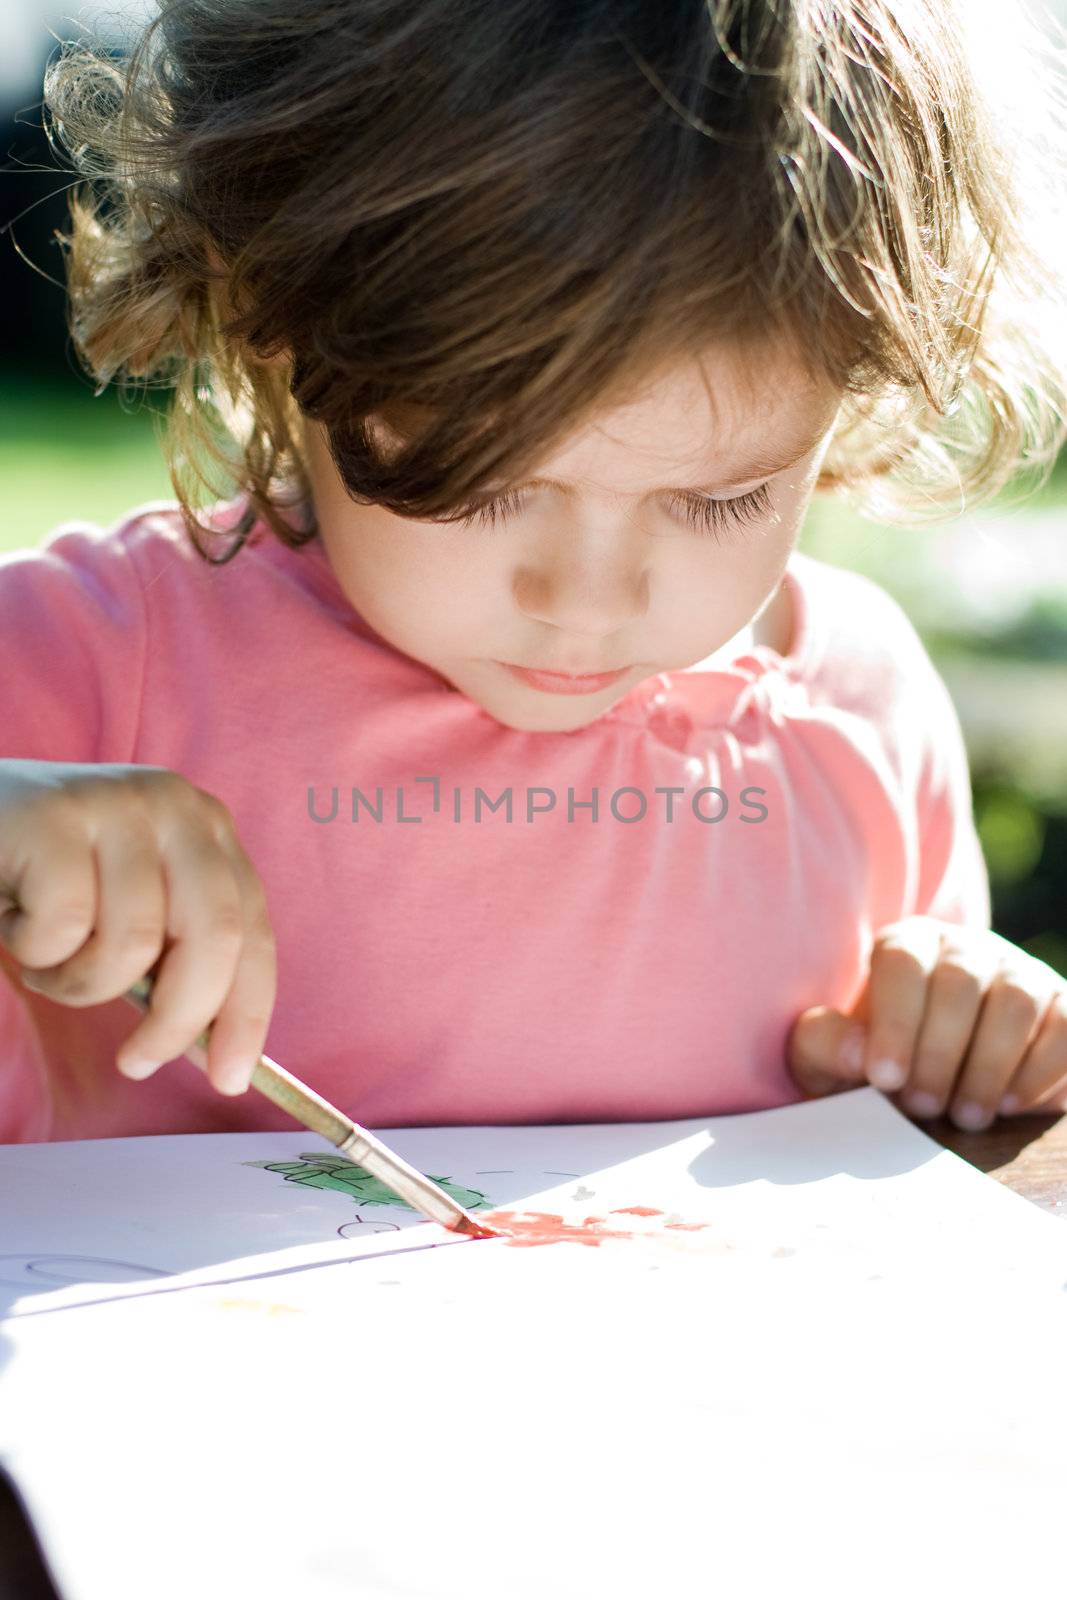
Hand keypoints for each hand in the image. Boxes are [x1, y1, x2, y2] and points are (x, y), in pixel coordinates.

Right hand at [0, 759, 276, 1094]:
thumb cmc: (42, 882)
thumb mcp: (125, 911)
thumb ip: (175, 955)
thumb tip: (220, 1049)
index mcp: (206, 828)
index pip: (252, 928)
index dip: (247, 1010)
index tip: (230, 1078)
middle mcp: (176, 804)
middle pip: (215, 934)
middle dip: (179, 1017)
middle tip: (136, 1062)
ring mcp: (118, 802)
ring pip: (133, 940)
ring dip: (81, 982)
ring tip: (46, 964)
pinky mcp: (56, 815)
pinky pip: (65, 925)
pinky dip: (36, 950)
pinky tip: (16, 923)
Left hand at [786, 916, 1066, 1130]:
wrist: (934, 1083)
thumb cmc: (873, 1066)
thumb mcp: (829, 1060)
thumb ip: (825, 1046)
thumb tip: (856, 1053)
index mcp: (906, 945)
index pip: (903, 962)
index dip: (895, 1020)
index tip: (885, 1079)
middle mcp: (965, 948)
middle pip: (960, 982)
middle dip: (940, 1053)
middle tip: (924, 1108)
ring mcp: (1019, 972)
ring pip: (1016, 1001)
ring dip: (989, 1066)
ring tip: (965, 1116)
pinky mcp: (1061, 1005)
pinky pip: (1064, 1025)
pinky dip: (1039, 1070)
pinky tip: (1009, 1105)